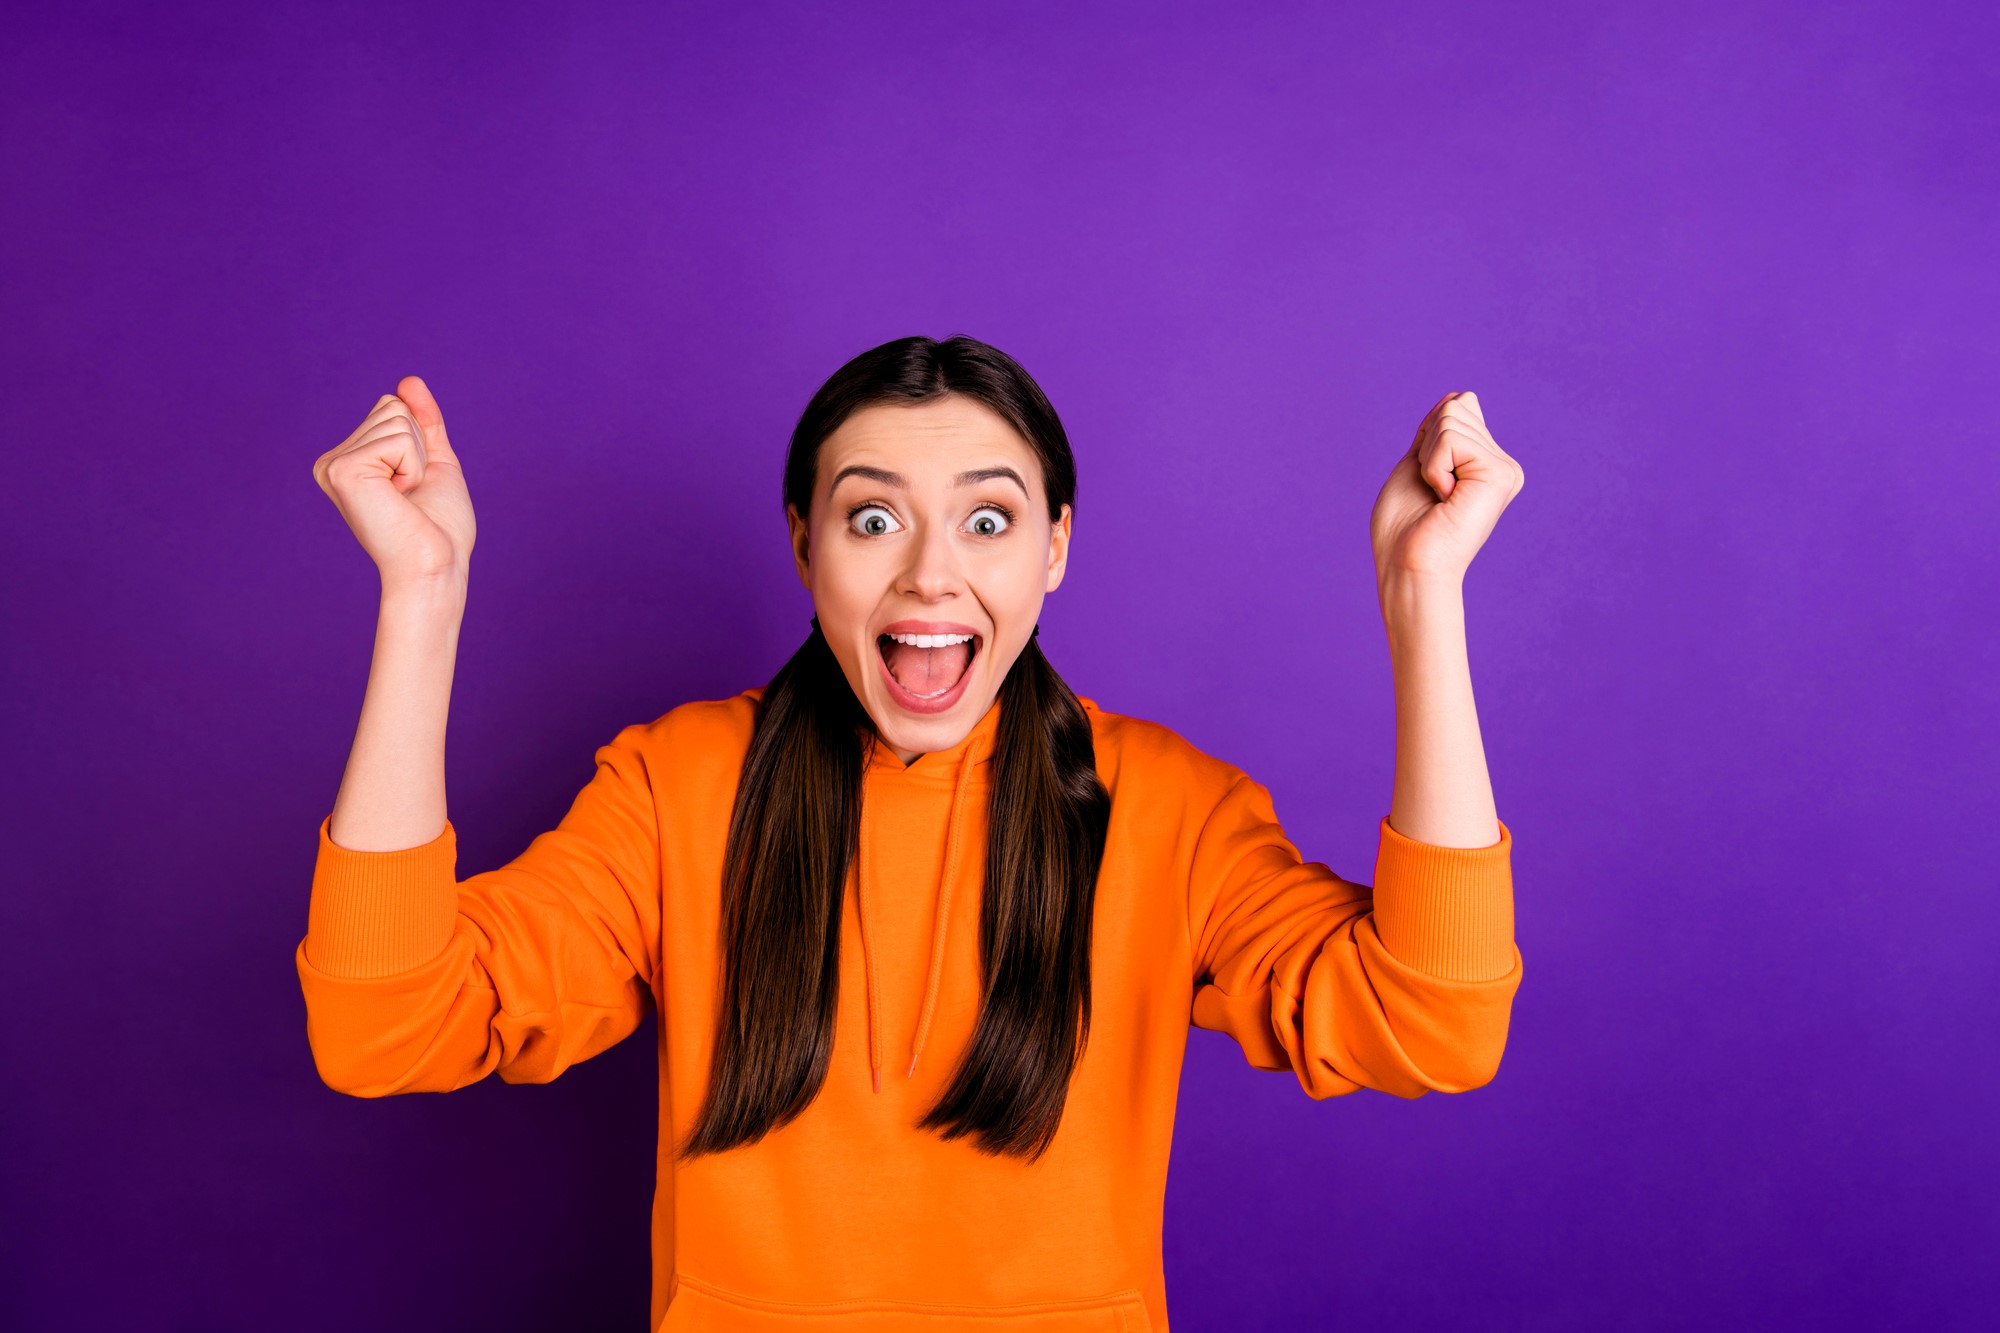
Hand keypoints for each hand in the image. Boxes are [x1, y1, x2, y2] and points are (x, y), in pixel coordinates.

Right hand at [312, 375, 475, 589]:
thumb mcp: (434, 462)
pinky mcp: (342, 470)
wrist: (436, 565)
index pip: (391, 406)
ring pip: (396, 418)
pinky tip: (399, 497)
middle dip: (417, 448)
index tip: (412, 485)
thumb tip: (409, 379)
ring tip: (404, 497)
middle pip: (391, 406)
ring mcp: (333, 464)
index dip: (418, 441)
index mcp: (350, 459)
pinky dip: (412, 467)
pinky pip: (397, 438)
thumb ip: (423, 421)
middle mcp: (333, 460)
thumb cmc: (438, 526)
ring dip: (416, 460)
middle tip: (410, 493)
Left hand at [1369, 390, 1523, 595]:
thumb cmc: (1404, 529)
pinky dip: (1433, 466)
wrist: (1408, 567)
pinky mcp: (1502, 475)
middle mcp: (1502, 465)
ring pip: (1452, 417)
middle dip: (1427, 446)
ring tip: (1438, 497)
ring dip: (1428, 459)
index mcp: (1484, 463)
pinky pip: (1451, 438)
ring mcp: (1505, 469)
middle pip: (1455, 406)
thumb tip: (1459, 396)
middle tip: (1431, 491)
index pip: (1457, 406)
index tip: (1427, 481)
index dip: (1428, 436)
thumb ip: (1438, 433)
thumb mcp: (1417, 465)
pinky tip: (1444, 499)